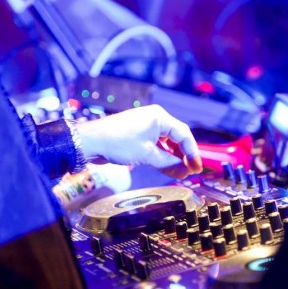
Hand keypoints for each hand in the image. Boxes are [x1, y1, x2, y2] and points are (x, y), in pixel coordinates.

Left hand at [76, 105, 202, 178]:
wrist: (91, 141)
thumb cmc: (117, 143)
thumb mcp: (147, 155)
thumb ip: (169, 163)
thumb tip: (184, 171)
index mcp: (159, 117)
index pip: (184, 134)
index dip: (193, 152)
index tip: (197, 167)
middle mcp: (155, 118)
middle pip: (177, 137)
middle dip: (184, 155)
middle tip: (191, 170)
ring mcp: (146, 125)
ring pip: (167, 141)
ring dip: (174, 156)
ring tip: (180, 171)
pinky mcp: (139, 132)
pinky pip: (156, 143)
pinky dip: (162, 154)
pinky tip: (167, 165)